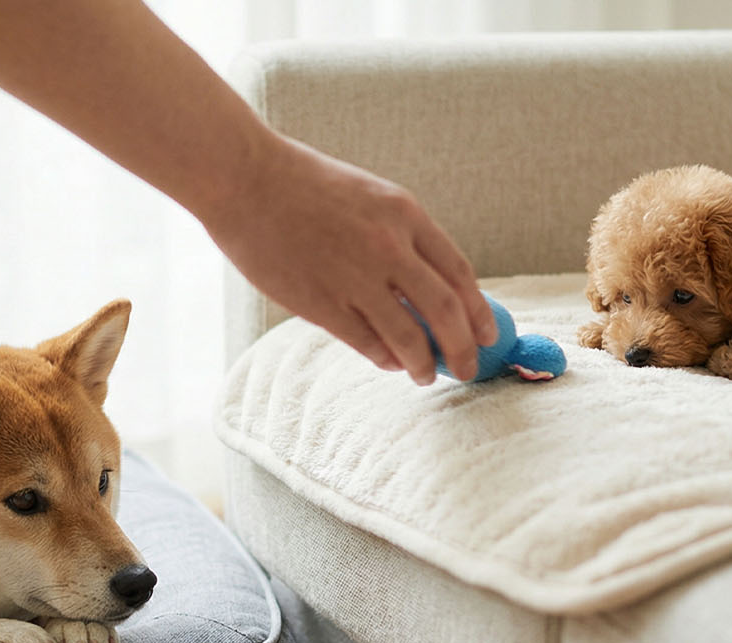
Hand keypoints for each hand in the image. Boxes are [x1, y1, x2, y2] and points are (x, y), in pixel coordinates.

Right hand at [204, 135, 497, 383]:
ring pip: (408, 337)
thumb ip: (398, 236)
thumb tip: (425, 288)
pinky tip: (387, 363)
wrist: (244, 179)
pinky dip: (384, 359)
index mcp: (404, 213)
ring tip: (425, 375)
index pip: (459, 272)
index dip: (478, 311)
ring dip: (423, 364)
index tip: (487, 334)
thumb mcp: (368, 196)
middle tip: (468, 367)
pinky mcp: (321, 303)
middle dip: (464, 347)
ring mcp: (354, 277)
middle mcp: (387, 246)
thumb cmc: (302, 185)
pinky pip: (366, 343)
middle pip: (445, 311)